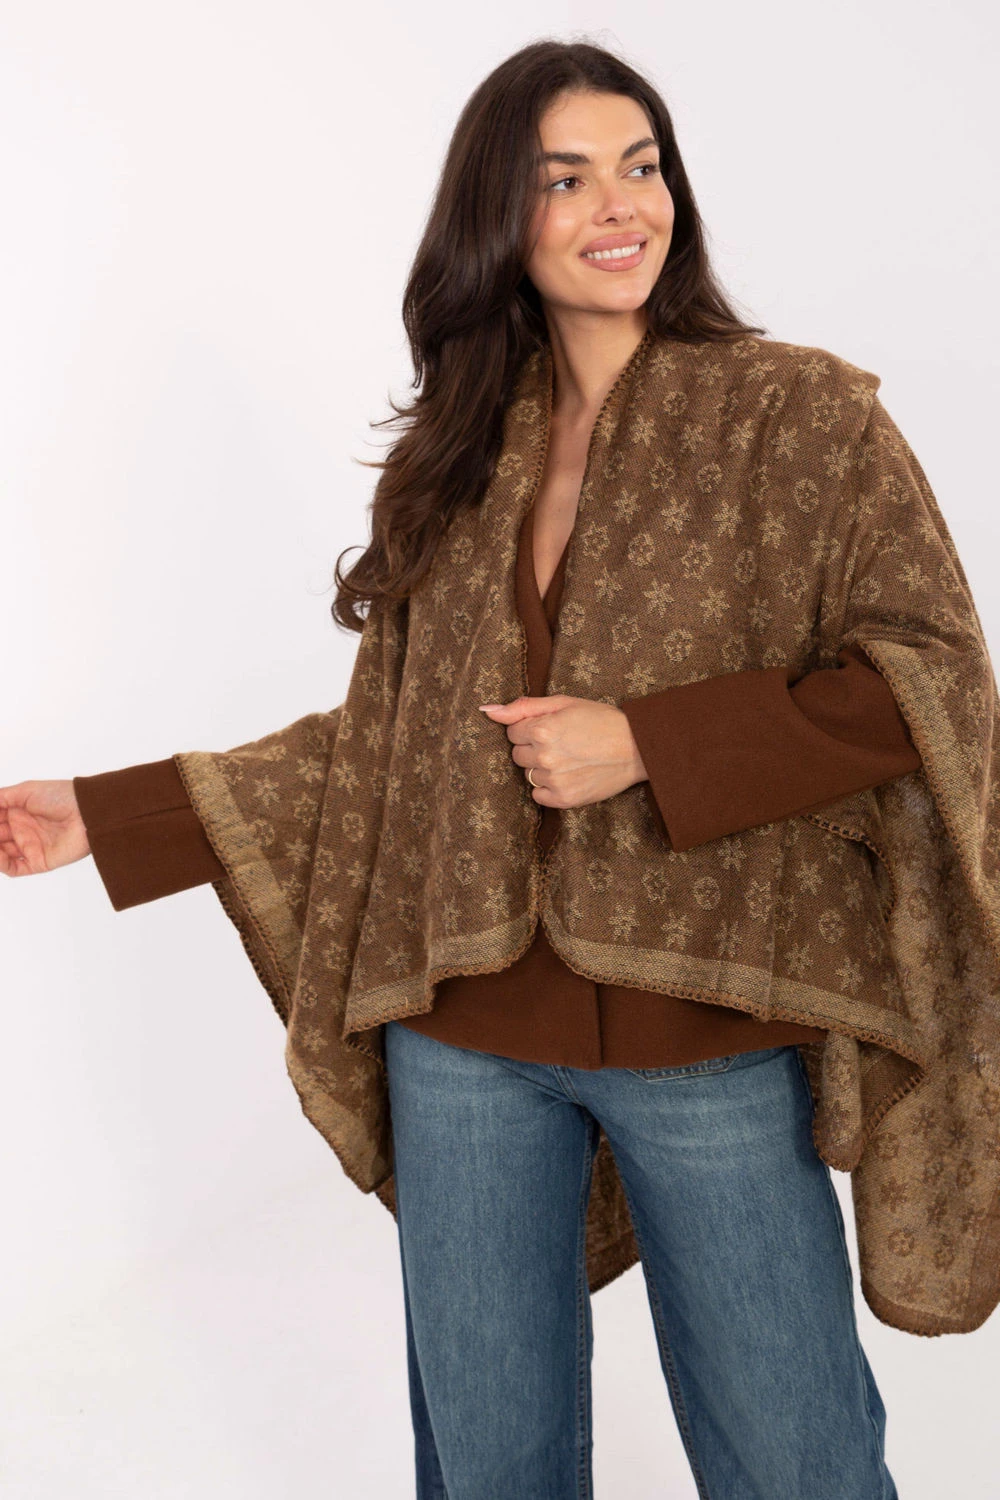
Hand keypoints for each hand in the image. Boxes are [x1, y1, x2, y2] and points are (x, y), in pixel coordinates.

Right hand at [0, 780, 90, 876]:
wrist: (88, 812)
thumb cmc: (61, 796)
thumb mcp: (25, 791)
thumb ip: (0, 798)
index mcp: (18, 812)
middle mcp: (22, 830)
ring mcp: (30, 846)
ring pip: (0, 854)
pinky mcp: (39, 862)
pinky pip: (14, 868)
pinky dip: (1, 863)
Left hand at [478, 695, 647, 807]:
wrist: (637, 748)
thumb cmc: (601, 720)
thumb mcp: (563, 703)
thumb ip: (523, 707)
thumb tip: (487, 711)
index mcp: (541, 729)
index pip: (512, 732)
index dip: (531, 728)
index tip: (553, 728)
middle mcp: (545, 756)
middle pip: (517, 755)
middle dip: (533, 748)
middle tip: (562, 743)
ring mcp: (554, 780)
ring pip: (528, 775)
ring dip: (543, 768)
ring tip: (570, 758)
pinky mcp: (564, 799)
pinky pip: (538, 795)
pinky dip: (549, 787)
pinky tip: (569, 775)